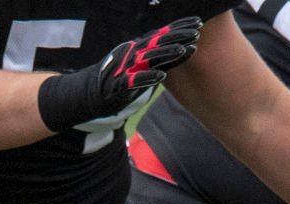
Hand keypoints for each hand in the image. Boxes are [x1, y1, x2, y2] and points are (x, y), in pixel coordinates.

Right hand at [34, 18, 202, 133]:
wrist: (90, 94)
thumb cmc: (121, 79)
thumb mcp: (144, 65)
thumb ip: (161, 58)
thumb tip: (184, 49)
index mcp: (140, 48)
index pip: (163, 36)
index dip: (180, 28)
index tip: (198, 22)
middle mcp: (134, 54)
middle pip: (159, 43)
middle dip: (178, 36)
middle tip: (197, 31)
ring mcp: (126, 68)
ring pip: (150, 59)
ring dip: (167, 54)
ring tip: (184, 49)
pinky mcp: (120, 84)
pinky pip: (135, 81)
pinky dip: (148, 78)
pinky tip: (162, 78)